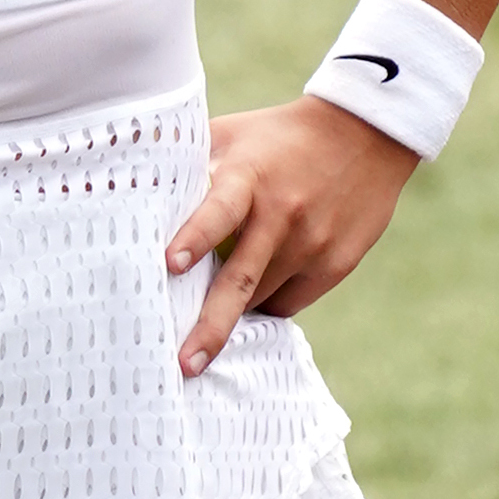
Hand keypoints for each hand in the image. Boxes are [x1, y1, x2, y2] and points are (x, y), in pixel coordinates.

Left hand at [170, 97, 414, 364]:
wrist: (365, 132)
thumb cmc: (280, 136)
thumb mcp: (233, 135)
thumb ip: (189, 162)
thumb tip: (133, 188)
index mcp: (250, 177)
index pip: (220, 211)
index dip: (195, 238)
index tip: (170, 265)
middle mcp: (283, 213)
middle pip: (241, 279)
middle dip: (210, 327)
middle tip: (183, 366)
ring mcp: (313, 242)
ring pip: (262, 298)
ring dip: (233, 312)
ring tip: (206, 326)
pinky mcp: (337, 263)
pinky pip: (291, 302)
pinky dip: (268, 304)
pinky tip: (256, 295)